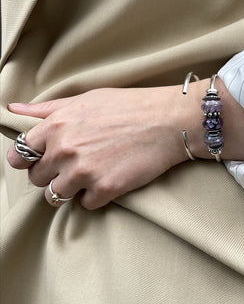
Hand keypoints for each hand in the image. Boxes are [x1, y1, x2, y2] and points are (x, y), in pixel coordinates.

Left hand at [7, 87, 193, 208]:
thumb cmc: (130, 106)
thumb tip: (13, 110)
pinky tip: (108, 181)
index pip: (19, 154)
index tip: (41, 160)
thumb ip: (48, 108)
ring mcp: (84, 172)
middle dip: (51, 174)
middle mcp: (65, 150)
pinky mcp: (106, 190)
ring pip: (56, 196)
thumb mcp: (86, 99)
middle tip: (73, 166)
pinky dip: (94, 196)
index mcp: (56, 125)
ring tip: (90, 176)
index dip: (29, 159)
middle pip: (37, 178)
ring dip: (70, 189)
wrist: (168, 121)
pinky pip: (85, 204)